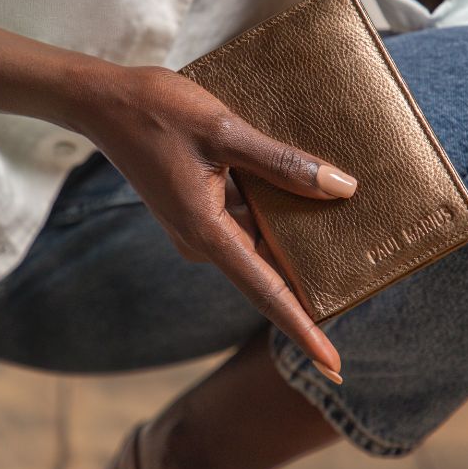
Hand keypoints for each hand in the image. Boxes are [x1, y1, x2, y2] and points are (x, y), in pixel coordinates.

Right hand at [74, 63, 356, 382]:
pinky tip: (306, 196)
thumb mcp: (225, 132)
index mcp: (208, 233)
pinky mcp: (200, 210)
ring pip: (261, 243)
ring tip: (348, 240)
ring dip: (297, 244)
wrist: (103, 102)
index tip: (332, 366)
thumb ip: (282, 163)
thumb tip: (341, 188)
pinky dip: (276, 215)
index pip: (266, 293)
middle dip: (313, 287)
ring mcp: (201, 227)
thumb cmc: (158, 112)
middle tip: (363, 293)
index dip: (303, 330)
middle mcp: (204, 241)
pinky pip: (247, 220)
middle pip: (270, 272)